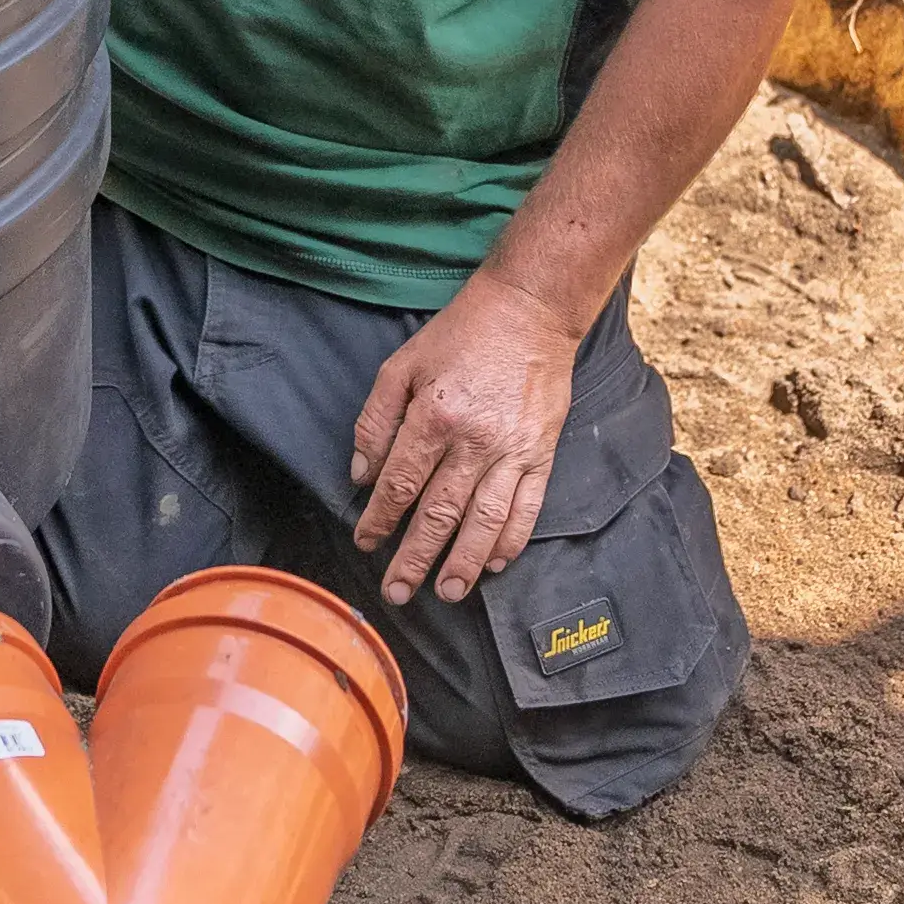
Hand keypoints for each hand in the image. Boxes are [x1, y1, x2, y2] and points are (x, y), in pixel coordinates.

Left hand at [349, 269, 579, 607]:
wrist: (529, 310)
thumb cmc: (460, 335)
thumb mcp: (401, 365)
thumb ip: (375, 421)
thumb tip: (362, 475)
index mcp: (434, 415)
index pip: (400, 483)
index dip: (379, 519)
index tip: (366, 542)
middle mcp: (474, 440)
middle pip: (439, 514)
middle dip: (415, 559)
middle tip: (397, 592)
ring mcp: (513, 450)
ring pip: (485, 522)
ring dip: (462, 564)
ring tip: (446, 593)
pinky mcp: (542, 453)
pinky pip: (527, 509)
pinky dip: (510, 541)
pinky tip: (493, 563)